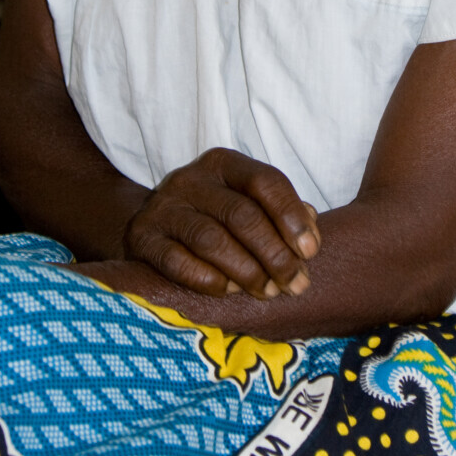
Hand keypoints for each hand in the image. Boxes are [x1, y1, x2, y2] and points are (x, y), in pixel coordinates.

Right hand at [123, 148, 320, 297]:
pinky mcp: (143, 238)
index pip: (264, 181)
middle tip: (296, 284)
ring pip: (212, 241)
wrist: (152, 226)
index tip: (311, 252)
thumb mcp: (246, 202)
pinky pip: (179, 263)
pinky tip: (230, 292)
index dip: (292, 216)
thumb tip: (311, 233)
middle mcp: (190, 179)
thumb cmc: (214, 217)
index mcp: (223, 163)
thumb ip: (281, 213)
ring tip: (269, 292)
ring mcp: (164, 207)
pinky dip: (209, 281)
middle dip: (275, 255)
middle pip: (242, 215)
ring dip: (248, 272)